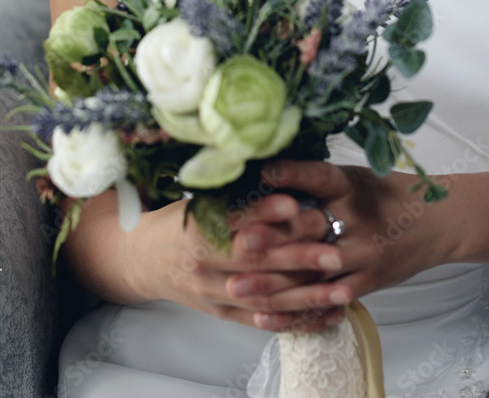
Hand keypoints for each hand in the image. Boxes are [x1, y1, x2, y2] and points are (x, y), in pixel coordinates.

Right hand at [125, 194, 349, 332]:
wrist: (145, 260)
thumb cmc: (180, 221)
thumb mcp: (199, 199)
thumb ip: (235, 192)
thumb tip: (277, 168)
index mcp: (196, 228)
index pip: (235, 221)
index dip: (266, 213)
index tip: (297, 205)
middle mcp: (204, 265)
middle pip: (256, 263)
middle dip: (298, 257)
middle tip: (334, 249)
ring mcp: (215, 294)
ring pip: (266, 298)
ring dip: (308, 295)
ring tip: (343, 288)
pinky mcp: (225, 314)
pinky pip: (266, 321)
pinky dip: (300, 320)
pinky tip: (330, 314)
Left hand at [225, 159, 454, 330]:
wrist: (438, 223)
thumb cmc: (387, 194)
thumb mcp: (354, 177)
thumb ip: (314, 179)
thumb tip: (263, 172)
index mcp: (353, 187)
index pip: (322, 176)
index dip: (294, 173)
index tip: (264, 172)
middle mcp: (360, 221)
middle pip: (311, 233)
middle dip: (270, 242)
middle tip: (235, 246)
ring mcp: (365, 256)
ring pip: (313, 273)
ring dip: (273, 283)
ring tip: (238, 287)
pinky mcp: (369, 282)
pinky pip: (329, 299)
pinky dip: (298, 308)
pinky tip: (269, 314)